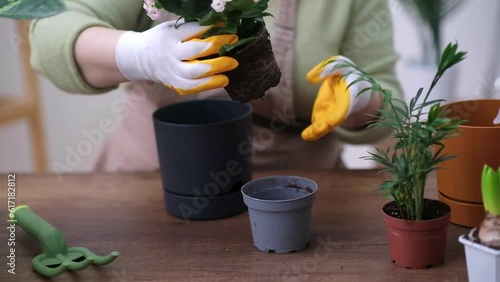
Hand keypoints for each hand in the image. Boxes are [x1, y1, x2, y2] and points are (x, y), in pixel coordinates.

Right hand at [115, 20, 238, 94]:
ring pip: (192, 73)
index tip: (226, 27)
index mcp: (170, 35)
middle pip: (193, 51)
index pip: (192, 29)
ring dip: (215, 70)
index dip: (210, 28)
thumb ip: (192, 29)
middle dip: (215, 47)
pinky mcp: (173, 83)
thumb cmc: (163, 39)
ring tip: (232, 65)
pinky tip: (222, 80)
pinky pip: (190, 87)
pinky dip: (207, 85)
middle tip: (233, 43)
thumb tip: (221, 28)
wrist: (140, 57)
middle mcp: (169, 53)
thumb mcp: (173, 28)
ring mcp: (171, 70)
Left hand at [301, 56, 371, 140]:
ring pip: (325, 126)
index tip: (333, 121)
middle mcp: (340, 109)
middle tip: (316, 130)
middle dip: (326, 126)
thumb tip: (309, 78)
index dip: (339, 114)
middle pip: (334, 121)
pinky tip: (305, 136)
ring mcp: (331, 114)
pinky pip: (318, 126)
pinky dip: (312, 132)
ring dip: (317, 132)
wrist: (351, 85)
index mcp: (348, 96)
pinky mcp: (323, 116)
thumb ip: (326, 68)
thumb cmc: (346, 74)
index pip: (344, 107)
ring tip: (307, 136)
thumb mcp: (339, 64)